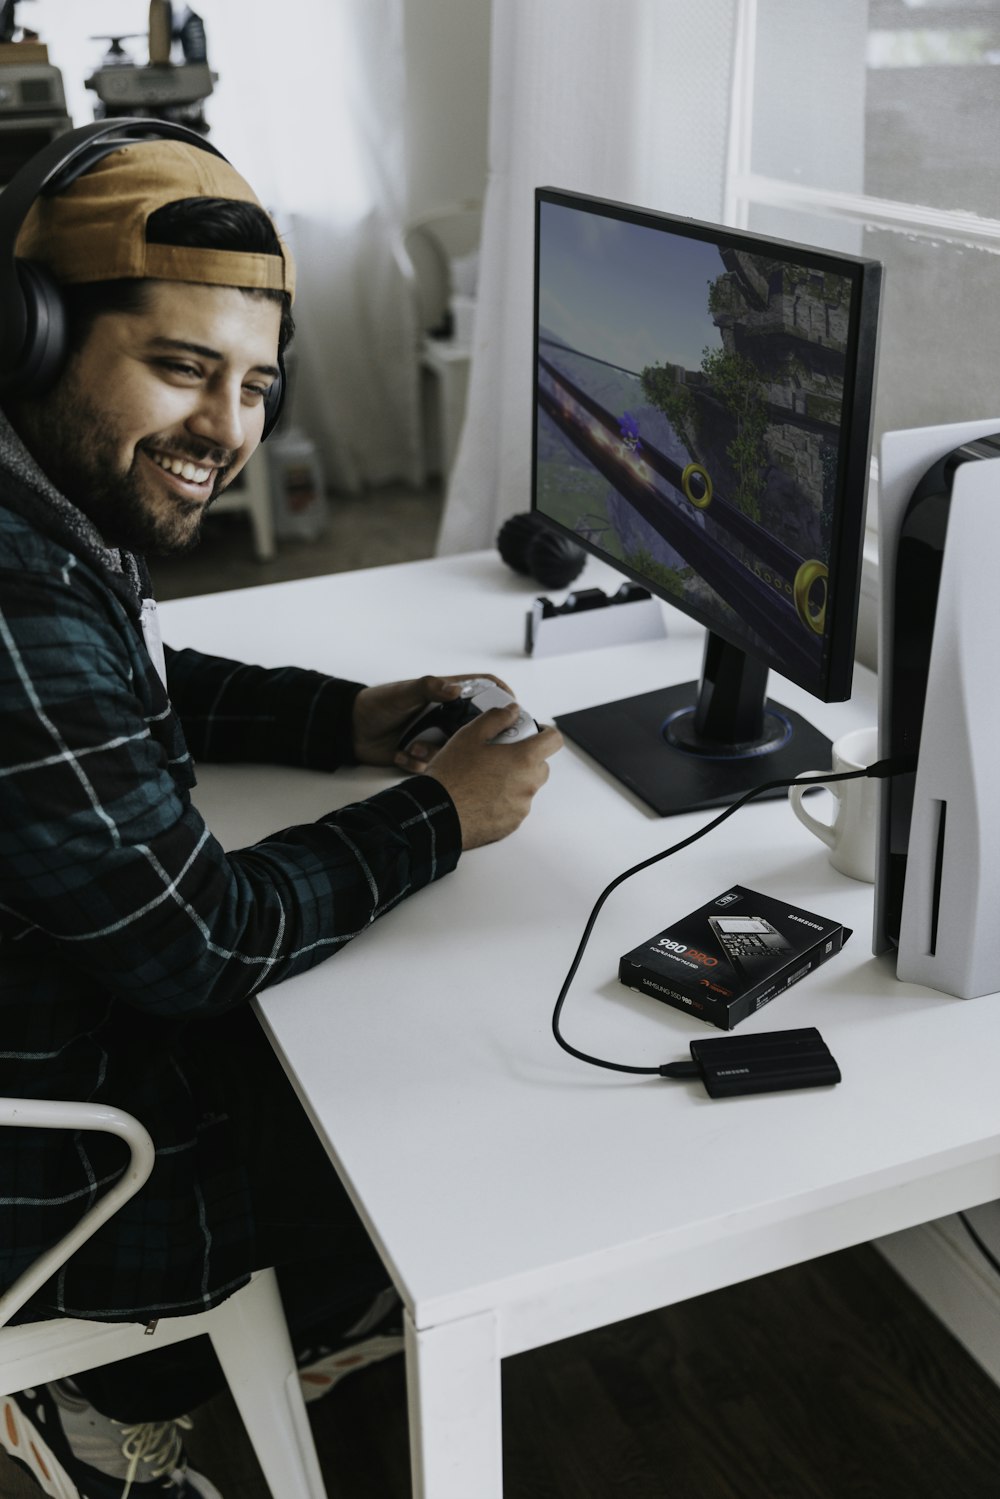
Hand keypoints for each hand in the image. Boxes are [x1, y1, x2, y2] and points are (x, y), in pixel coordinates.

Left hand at [351, 674, 511, 768]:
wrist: (351, 730)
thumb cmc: (377, 703)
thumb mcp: (404, 692)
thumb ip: (429, 688)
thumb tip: (455, 689)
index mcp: (446, 695)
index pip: (483, 689)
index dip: (502, 696)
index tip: (513, 709)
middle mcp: (446, 716)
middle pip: (476, 727)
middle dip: (475, 739)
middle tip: (475, 747)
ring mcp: (436, 737)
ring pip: (455, 751)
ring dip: (436, 752)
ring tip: (414, 746)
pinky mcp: (424, 756)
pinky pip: (434, 765)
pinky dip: (418, 762)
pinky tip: (401, 754)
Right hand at [424, 703, 563, 848]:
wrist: (436, 813)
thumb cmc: (451, 776)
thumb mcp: (470, 735)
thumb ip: (496, 718)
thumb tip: (512, 711)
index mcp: (524, 759)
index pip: (554, 740)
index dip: (545, 733)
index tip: (533, 733)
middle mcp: (528, 784)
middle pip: (540, 766)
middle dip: (525, 758)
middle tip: (500, 756)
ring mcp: (521, 806)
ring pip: (526, 787)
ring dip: (514, 781)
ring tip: (484, 779)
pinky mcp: (511, 824)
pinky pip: (514, 807)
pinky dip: (504, 801)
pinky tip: (481, 797)